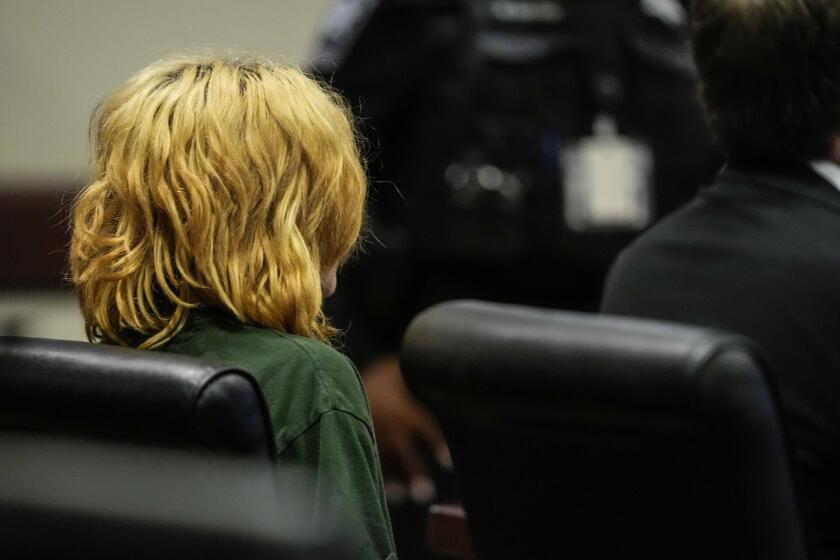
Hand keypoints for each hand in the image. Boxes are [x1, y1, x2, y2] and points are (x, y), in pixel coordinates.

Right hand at [362, 355, 451, 504]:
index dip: (435, 442)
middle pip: (403, 450)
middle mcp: (388, 423)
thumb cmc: (388, 378)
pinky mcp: (362, 440)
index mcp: (402, 406)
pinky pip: (370, 461)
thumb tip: (456, 379)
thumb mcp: (403, 373)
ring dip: (393, 480)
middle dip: (414, 470)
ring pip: (384, 460)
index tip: (447, 463)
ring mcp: (372, 434)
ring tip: (402, 497)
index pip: (423, 425)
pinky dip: (381, 477)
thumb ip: (425, 379)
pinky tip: (391, 494)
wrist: (344, 377)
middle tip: (426, 493)